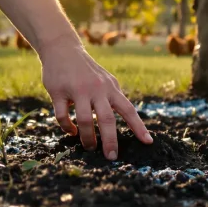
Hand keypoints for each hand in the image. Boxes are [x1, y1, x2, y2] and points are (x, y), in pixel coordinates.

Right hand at [38, 34, 152, 158]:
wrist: (62, 49)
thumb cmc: (87, 70)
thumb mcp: (106, 81)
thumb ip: (114, 98)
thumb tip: (129, 119)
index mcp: (110, 88)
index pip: (128, 109)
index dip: (139, 127)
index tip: (148, 142)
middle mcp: (97, 89)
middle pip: (107, 119)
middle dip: (111, 140)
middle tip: (112, 157)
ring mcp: (78, 90)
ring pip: (85, 120)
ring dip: (87, 137)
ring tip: (89, 147)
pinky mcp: (59, 91)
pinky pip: (63, 116)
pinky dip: (67, 127)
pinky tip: (71, 131)